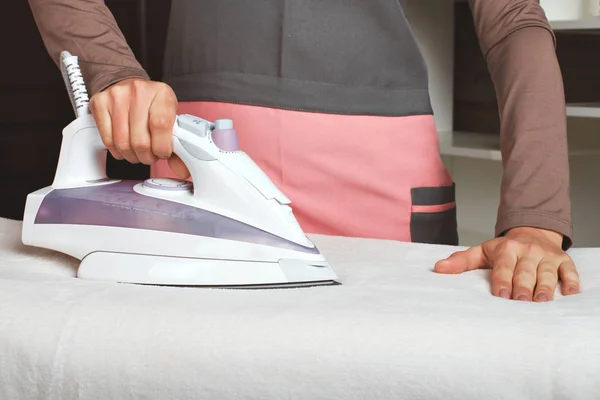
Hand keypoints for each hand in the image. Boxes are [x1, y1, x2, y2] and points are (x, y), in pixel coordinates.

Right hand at [89, 78, 189, 178]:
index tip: (163, 152)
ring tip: (138, 152)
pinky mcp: (99, 104)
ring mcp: (116, 97)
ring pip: (123, 143)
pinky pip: (108, 140)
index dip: (161, 147)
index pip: (160, 125)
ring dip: (132, 156)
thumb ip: (176, 138)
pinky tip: (125, 148)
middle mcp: (138, 92)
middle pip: (140, 140)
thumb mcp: (170, 113)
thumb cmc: (151, 102)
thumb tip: (181, 167)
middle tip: (150, 155)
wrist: (127, 84)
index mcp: (161, 93)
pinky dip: (118, 151)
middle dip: (147, 156)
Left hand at [434, 227, 578, 301]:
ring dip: (545, 287)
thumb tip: (437, 268)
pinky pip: (569, 272)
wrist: (533, 232)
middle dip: (523, 287)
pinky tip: (569, 293)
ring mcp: (547, 256)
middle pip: (525, 272)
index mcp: (507, 249)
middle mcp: (528, 251)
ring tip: (542, 301)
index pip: (504, 267)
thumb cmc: (505, 249)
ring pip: (547, 273)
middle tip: (520, 302)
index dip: (502, 280)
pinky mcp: (564, 261)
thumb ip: (461, 261)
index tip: (500, 294)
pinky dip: (571, 282)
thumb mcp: (482, 251)